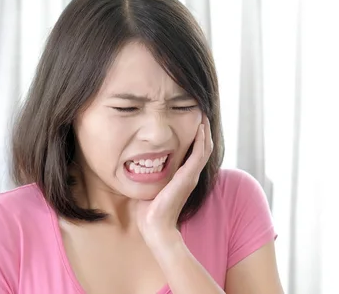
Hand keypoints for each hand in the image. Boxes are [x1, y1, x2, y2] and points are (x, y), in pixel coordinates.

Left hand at [136, 116, 212, 245]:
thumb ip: (146, 173)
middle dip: (203, 130)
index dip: (195, 136)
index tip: (191, 120)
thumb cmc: (148, 210)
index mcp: (183, 176)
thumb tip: (133, 162)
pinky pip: (200, 154)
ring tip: (203, 115)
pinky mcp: (188, 177)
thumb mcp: (149, 185)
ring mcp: (191, 175)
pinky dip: (202, 139)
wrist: (154, 226)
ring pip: (205, 148)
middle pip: (203, 147)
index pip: (194, 151)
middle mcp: (190, 174)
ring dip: (205, 131)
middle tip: (201, 112)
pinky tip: (200, 126)